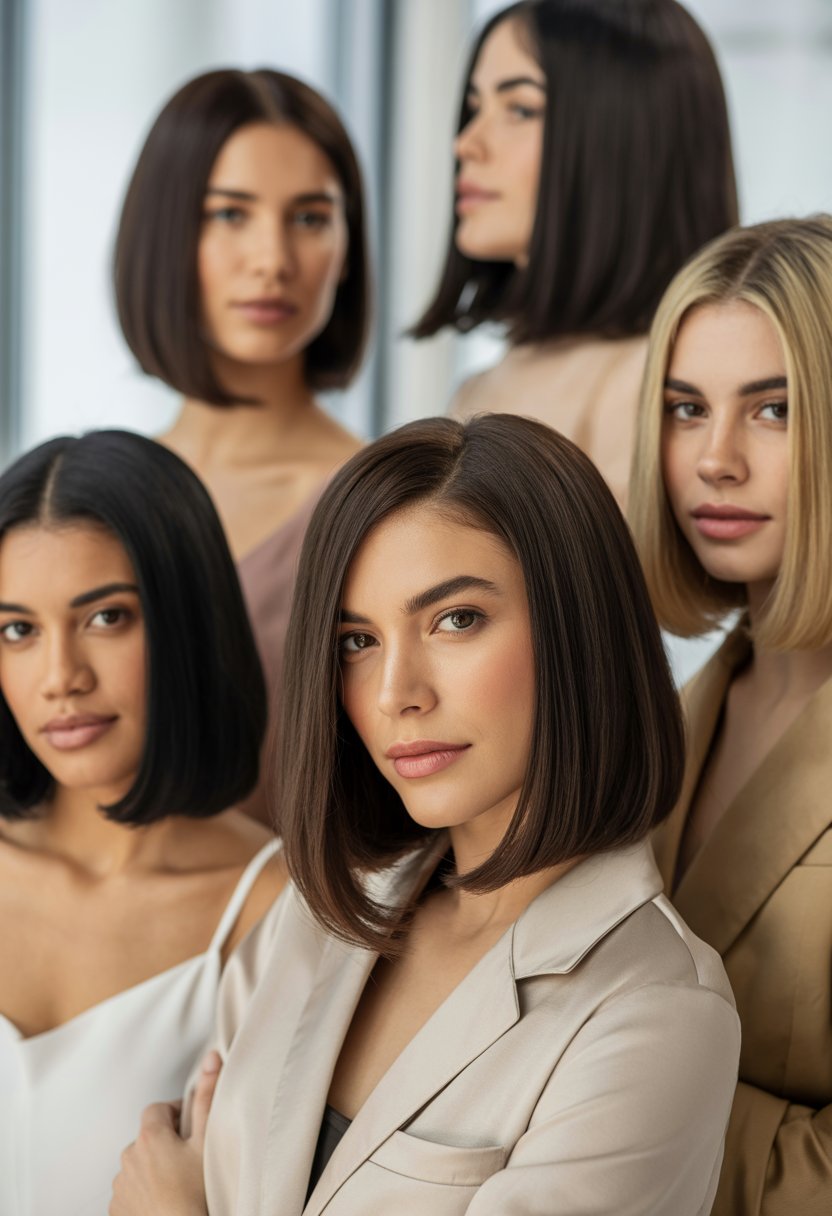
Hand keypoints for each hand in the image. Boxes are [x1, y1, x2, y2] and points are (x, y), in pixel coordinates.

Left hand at [109, 1051, 221, 1214]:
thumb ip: (207, 1098)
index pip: (158, 1109)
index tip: (191, 1128)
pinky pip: (129, 1190)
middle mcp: (128, 1157)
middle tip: (188, 1157)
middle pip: (147, 1138)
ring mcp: (120, 1185)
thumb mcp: (207, 1141)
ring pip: (138, 1165)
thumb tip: (211, 1057)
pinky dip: (142, 1191)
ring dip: (152, 1167)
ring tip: (176, 1182)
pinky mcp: (116, 1209)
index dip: (176, 1114)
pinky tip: (162, 1199)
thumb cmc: (196, 1192)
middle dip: (164, 1142)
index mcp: (149, 1136)